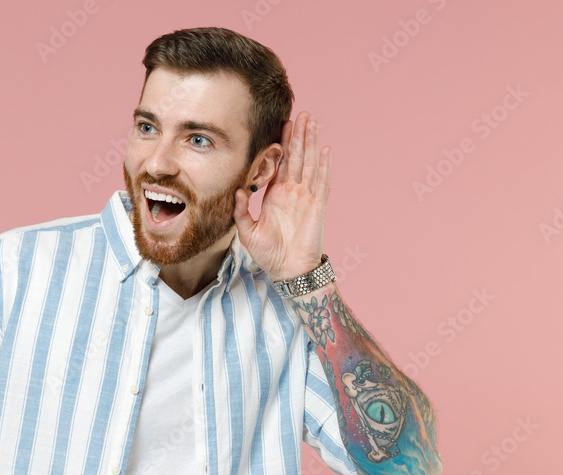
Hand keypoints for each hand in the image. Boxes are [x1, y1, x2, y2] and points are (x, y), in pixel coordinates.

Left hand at [234, 110, 331, 281]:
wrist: (288, 271)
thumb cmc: (268, 254)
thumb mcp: (247, 231)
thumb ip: (241, 210)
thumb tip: (237, 189)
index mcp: (276, 196)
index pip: (278, 164)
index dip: (279, 146)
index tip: (277, 126)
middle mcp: (292, 192)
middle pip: (295, 157)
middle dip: (297, 135)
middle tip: (298, 113)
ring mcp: (306, 197)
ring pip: (309, 163)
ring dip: (310, 142)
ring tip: (311, 121)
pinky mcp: (317, 206)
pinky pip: (321, 182)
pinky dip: (323, 165)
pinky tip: (325, 149)